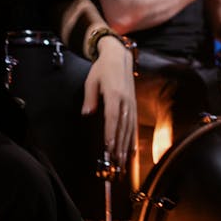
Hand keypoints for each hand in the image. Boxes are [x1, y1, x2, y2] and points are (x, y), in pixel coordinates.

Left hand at [81, 38, 136, 169]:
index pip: (112, 117)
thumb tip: (86, 113)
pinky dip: (133, 139)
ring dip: (126, 147)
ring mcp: (131, 103)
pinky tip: (132, 151)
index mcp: (114, 94)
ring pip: (129, 128)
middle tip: (115, 163)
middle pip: (122, 127)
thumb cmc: (102, 69)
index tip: (109, 147)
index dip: (111, 133)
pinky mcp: (133, 105)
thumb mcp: (91, 80)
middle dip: (119, 146)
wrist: (119, 57)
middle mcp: (125, 101)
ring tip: (122, 162)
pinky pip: (134, 125)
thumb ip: (90, 98)